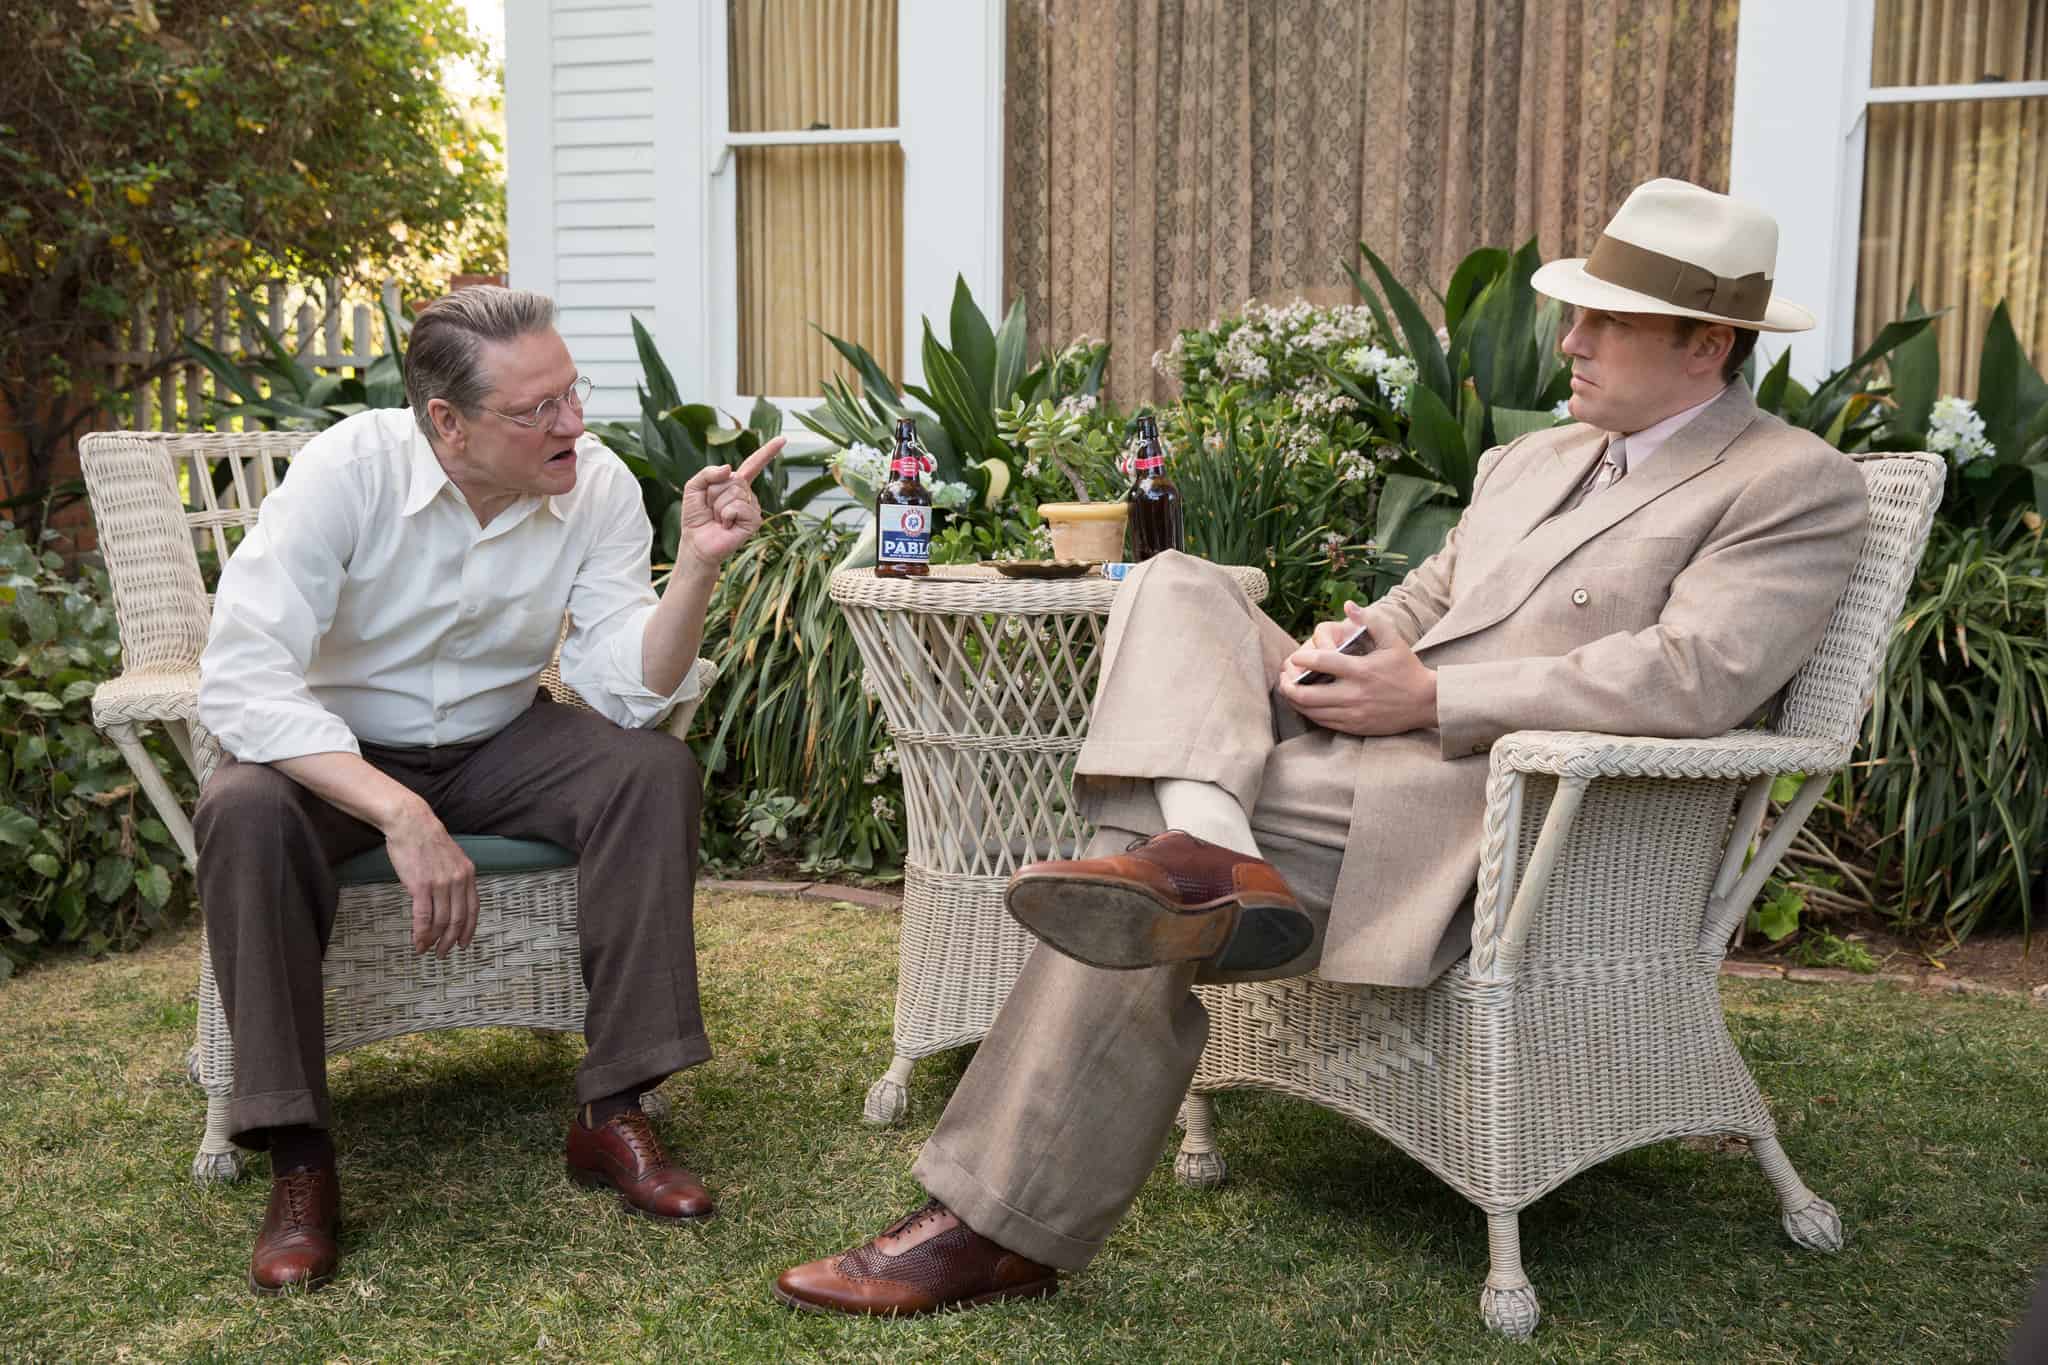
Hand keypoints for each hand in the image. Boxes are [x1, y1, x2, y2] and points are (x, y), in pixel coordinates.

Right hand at [383, 803, 477, 955]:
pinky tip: (418, 941)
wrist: (411, 823)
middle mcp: (458, 881)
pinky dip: (421, 933)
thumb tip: (451, 898)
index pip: (473, 909)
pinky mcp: (421, 886)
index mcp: (468, 874)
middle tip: (443, 953)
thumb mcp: (452, 858)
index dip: (468, 929)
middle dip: (450, 940)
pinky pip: (424, 917)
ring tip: (427, 949)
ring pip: (441, 921)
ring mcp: (441, 884)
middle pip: (458, 919)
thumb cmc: (427, 840)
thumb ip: (455, 877)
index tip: (463, 943)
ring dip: (433, 940)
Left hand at [678, 438, 783, 567]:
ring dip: (718, 505)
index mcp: (735, 484)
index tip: (782, 439)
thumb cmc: (696, 517)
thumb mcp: (694, 487)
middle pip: (734, 479)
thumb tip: (729, 469)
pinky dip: (725, 514)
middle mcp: (747, 494)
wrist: (696, 543)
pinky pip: (738, 506)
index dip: (767, 452)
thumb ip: (708, 472)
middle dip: (714, 492)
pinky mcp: (754, 521)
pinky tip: (725, 525)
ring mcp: (752, 508)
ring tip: (717, 519)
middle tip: (711, 509)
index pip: (752, 464)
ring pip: (734, 492)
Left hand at [1277, 602, 1438, 736]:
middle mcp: (1354, 694)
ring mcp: (1353, 714)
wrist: (1425, 702)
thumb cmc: (1407, 669)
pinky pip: (1323, 723)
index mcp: (1361, 670)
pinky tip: (1306, 705)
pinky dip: (1310, 713)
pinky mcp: (1355, 727)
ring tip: (1289, 690)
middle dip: (1288, 685)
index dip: (1301, 658)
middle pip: (1307, 695)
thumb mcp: (1393, 640)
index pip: (1321, 663)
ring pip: (1312, 712)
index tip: (1295, 657)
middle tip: (1283, 677)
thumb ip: (1370, 621)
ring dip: (1295, 701)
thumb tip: (1348, 605)